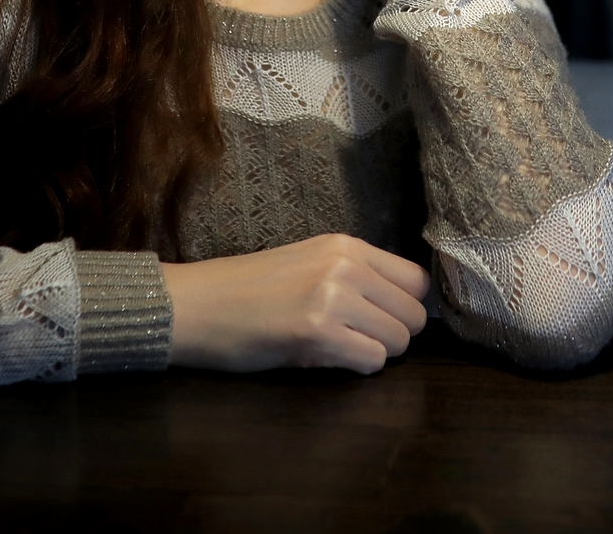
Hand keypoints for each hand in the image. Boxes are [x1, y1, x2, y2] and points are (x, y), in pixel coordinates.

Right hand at [161, 233, 431, 373]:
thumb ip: (354, 274)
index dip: (405, 306)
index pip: (416, 279)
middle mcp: (347, 265)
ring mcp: (335, 297)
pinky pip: (372, 360)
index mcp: (346, 245)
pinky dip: (358, 367)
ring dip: (376, 352)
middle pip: (414, 313)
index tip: (382, 319)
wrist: (196, 305)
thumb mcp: (307, 262)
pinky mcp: (320, 333)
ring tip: (339, 348)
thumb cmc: (245, 289)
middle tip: (358, 339)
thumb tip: (399, 303)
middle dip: (393, 334)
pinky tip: (328, 358)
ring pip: (399, 339)